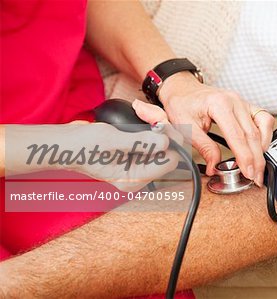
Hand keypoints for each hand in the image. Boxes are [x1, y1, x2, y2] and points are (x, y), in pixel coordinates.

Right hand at [6, 106, 180, 191]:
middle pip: (169, 150)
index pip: (170, 162)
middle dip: (164, 128)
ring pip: (163, 140)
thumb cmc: (83, 145)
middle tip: (148, 113)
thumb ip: (140, 143)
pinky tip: (139, 110)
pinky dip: (150, 121)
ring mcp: (139, 161)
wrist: (67, 142)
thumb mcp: (112, 142)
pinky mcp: (137, 149)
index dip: (171, 142)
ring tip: (140, 108)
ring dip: (156, 120)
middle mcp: (141, 172)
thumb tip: (166, 142)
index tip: (161, 125)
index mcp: (135, 178)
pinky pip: (153, 135)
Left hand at [157, 72, 273, 185]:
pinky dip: (265, 134)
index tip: (248, 172)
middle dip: (256, 159)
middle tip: (256, 177)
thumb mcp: (187, 128)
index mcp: (219, 104)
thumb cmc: (182, 104)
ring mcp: (242, 102)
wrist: (183, 89)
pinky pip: (263, 118)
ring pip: (262, 125)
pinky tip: (260, 147)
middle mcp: (234, 101)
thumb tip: (214, 166)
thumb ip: (204, 147)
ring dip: (263, 148)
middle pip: (252, 134)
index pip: (237, 136)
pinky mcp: (246, 105)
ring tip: (258, 165)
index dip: (245, 157)